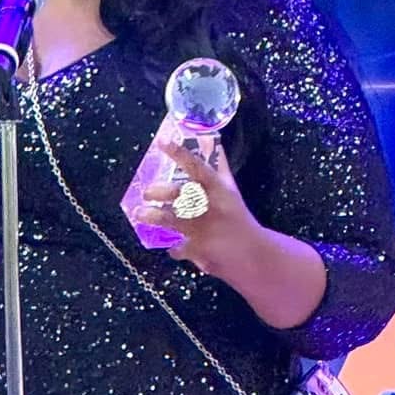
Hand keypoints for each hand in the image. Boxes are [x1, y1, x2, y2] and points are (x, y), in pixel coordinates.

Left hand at [141, 138, 260, 279]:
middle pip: (180, 193)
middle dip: (160, 191)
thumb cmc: (238, 217)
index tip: (162, 142)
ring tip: (139, 214)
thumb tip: (209, 140)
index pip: (197, 166)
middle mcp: (210, 206)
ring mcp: (204, 229)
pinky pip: (178, 248)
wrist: (255, 254)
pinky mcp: (200, 250)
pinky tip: (173, 247)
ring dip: (153, 216)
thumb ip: (219, 166)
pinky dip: (174, 249)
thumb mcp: (230, 190)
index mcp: (219, 189)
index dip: (179, 153)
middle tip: (146, 192)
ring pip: (172, 220)